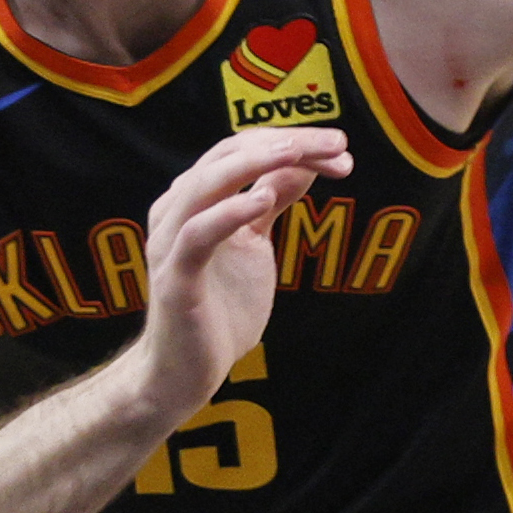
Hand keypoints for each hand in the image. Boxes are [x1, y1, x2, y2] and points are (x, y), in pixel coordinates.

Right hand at [123, 128, 350, 420]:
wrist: (185, 371)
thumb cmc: (218, 307)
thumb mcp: (254, 244)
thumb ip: (271, 201)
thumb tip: (303, 163)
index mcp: (195, 198)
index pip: (243, 149)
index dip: (292, 141)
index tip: (340, 148)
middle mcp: (177, 210)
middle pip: (228, 155)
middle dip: (285, 144)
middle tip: (336, 144)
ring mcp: (171, 243)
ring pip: (205, 184)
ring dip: (254, 163)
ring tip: (296, 154)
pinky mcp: (176, 279)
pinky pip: (197, 236)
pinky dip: (227, 213)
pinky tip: (261, 201)